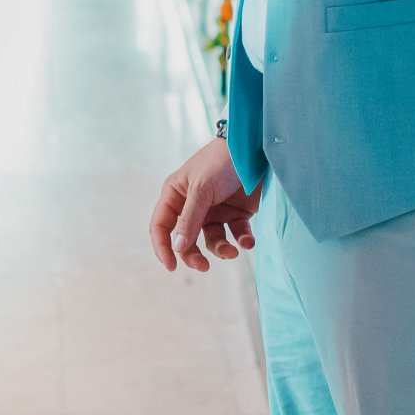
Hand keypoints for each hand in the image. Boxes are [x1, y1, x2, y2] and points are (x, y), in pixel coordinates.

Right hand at [150, 139, 257, 272]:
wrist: (253, 148)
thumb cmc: (220, 162)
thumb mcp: (201, 189)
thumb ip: (189, 219)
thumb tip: (177, 247)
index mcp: (175, 195)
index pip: (161, 226)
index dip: (163, 247)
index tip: (171, 266)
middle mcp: (192, 205)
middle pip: (186, 240)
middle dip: (194, 254)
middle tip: (204, 266)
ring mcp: (215, 210)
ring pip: (212, 241)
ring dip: (222, 249)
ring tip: (234, 251)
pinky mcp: (236, 213)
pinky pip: (235, 234)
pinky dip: (242, 240)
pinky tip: (247, 241)